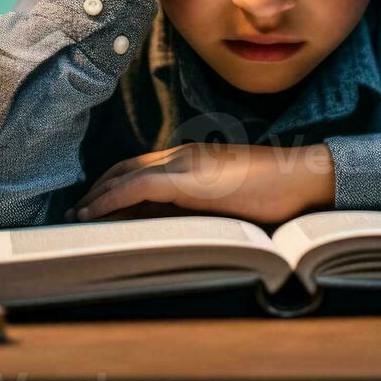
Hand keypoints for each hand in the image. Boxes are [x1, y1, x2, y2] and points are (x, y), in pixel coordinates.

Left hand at [66, 143, 335, 225]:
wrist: (303, 179)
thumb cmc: (276, 193)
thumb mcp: (228, 199)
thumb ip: (199, 204)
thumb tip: (176, 225)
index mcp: (192, 159)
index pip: (140, 169)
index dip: (113, 186)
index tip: (94, 207)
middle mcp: (182, 155)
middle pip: (126, 168)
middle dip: (98, 189)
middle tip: (78, 212)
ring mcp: (184, 163)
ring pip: (125, 175)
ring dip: (97, 195)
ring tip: (77, 216)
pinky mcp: (188, 178)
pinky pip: (136, 187)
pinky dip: (109, 199)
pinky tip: (92, 214)